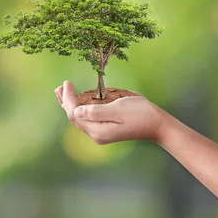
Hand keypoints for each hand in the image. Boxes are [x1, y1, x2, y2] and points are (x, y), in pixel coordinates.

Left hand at [54, 81, 168, 144]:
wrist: (158, 125)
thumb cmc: (140, 114)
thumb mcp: (118, 110)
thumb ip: (96, 112)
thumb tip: (76, 111)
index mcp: (97, 130)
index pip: (74, 114)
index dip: (68, 98)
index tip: (67, 83)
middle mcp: (96, 134)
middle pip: (74, 118)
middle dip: (65, 101)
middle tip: (59, 86)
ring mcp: (100, 133)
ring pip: (79, 118)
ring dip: (71, 104)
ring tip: (63, 91)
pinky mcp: (105, 129)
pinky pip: (87, 119)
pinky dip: (80, 108)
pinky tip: (78, 101)